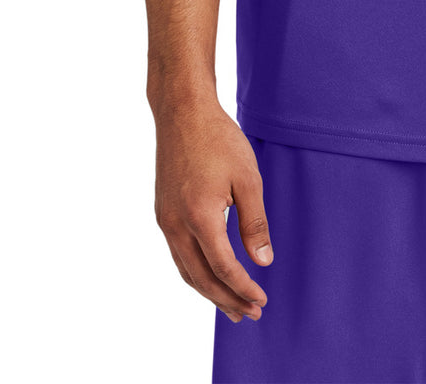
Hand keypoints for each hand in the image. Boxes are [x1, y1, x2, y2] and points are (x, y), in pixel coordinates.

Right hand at [152, 96, 273, 322]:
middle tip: (250, 314)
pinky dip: (195, 272)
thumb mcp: (247, 178)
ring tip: (231, 306)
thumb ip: (254, 222)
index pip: (223, 268)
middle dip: (226, 300)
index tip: (262, 300)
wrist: (182, 112)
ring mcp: (164, 220)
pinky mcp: (162, 212)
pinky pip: (178, 254)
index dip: (243, 288)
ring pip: (186, 270)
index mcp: (199, 217)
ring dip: (209, 291)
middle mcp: (175, 224)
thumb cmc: (219, 139)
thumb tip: (263, 262)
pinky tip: (210, 274)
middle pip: (201, 278)